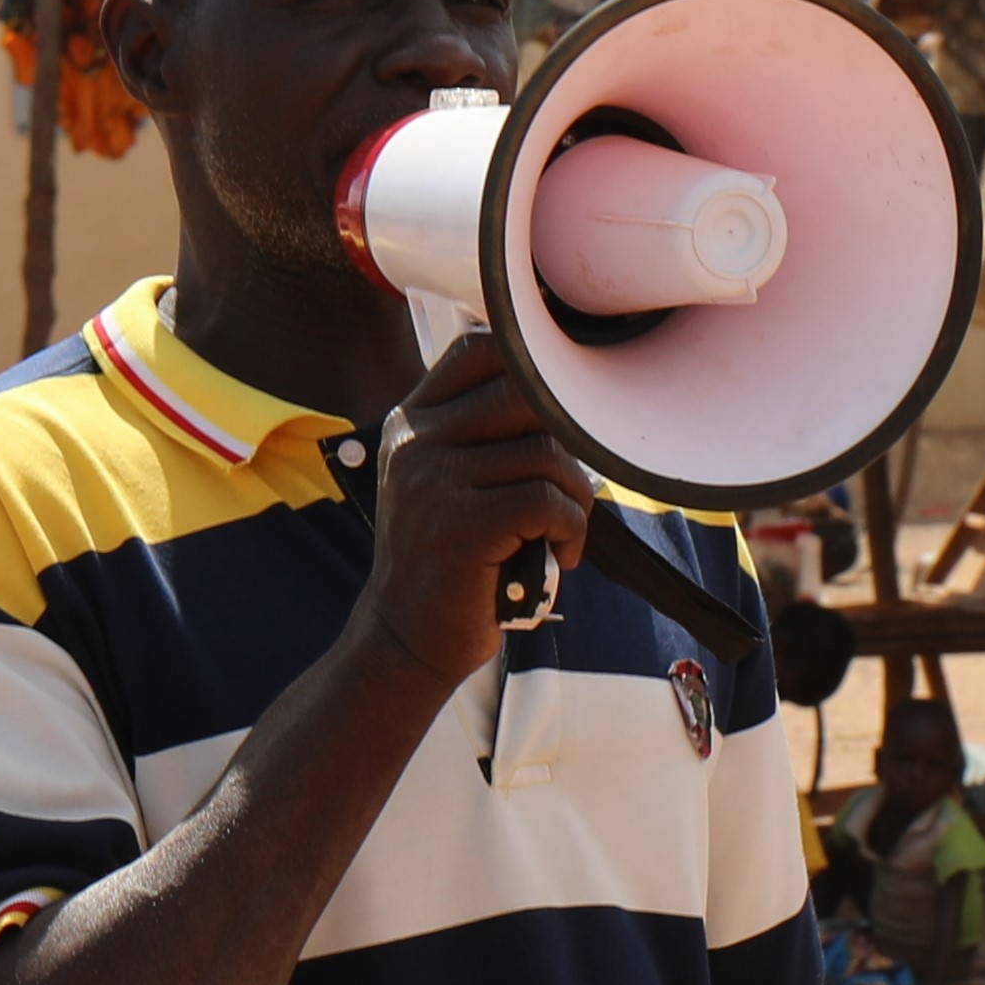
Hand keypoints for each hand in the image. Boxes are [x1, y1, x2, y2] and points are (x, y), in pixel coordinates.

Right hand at [353, 324, 593, 689]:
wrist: (407, 636)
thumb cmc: (449, 558)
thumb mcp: (445, 480)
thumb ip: (482, 432)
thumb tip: (567, 391)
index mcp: (413, 420)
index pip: (480, 348)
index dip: (534, 367)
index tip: (561, 411)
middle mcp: (416, 441)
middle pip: (525, 391)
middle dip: (568, 436)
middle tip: (568, 483)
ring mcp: (433, 480)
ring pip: (546, 452)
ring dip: (576, 495)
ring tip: (564, 529)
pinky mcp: (460, 524)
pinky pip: (547, 501)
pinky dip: (572, 528)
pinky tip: (563, 553)